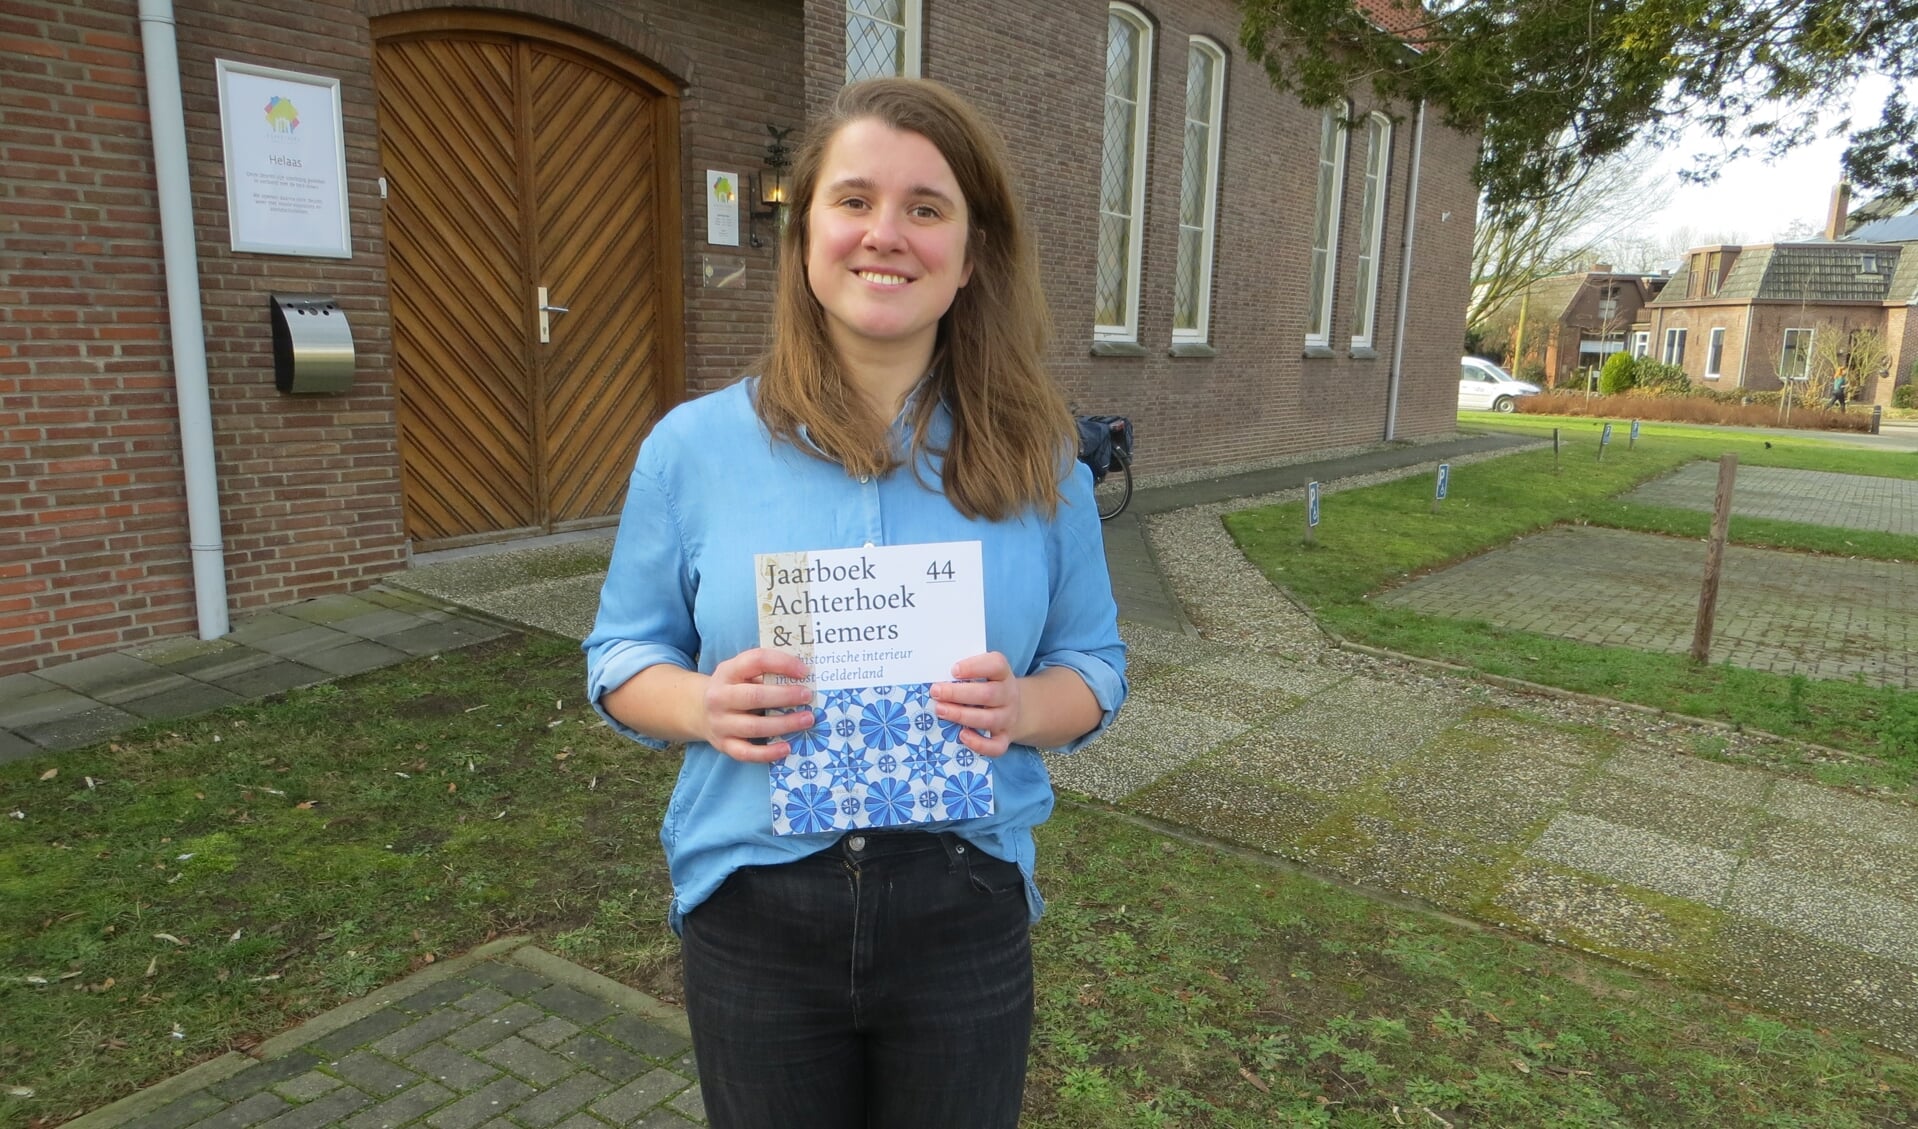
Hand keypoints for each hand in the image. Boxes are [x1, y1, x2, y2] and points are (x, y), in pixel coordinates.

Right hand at [702, 648, 814, 762]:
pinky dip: (768, 753)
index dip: (782, 664)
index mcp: (728, 671)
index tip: (804, 671)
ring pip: (754, 727)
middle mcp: (720, 697)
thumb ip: (766, 670)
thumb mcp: (741, 671)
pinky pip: (746, 753)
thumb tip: (804, 676)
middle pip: (754, 696)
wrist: (700, 709)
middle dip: (785, 696)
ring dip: (784, 724)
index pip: (756, 661)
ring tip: (807, 720)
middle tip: (808, 696)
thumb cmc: (733, 687)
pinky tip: (787, 747)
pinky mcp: (723, 744)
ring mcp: (720, 723)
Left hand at [929, 652, 1020, 756]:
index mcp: (1003, 674)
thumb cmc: (988, 687)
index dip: (975, 667)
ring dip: (961, 715)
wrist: (1015, 709)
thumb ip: (965, 673)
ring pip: (988, 719)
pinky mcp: (1005, 738)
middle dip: (958, 693)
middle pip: (988, 694)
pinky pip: (996, 746)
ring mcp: (1008, 718)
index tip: (953, 670)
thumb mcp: (984, 674)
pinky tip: (962, 736)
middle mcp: (1008, 696)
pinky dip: (979, 744)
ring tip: (940, 710)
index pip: (996, 664)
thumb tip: (936, 675)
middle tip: (936, 692)